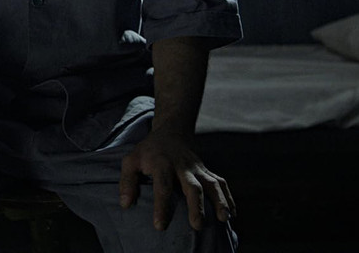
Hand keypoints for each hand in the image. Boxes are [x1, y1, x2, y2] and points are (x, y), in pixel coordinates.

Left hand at [119, 129, 233, 231]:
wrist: (172, 131)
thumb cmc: (149, 151)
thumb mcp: (131, 160)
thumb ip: (126, 181)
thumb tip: (125, 204)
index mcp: (162, 163)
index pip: (162, 186)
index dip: (161, 206)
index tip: (160, 226)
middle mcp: (182, 166)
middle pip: (192, 186)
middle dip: (196, 206)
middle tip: (197, 225)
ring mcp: (197, 168)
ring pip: (211, 183)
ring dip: (219, 200)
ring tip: (224, 219)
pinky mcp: (206, 171)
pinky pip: (220, 182)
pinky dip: (228, 197)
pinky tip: (232, 213)